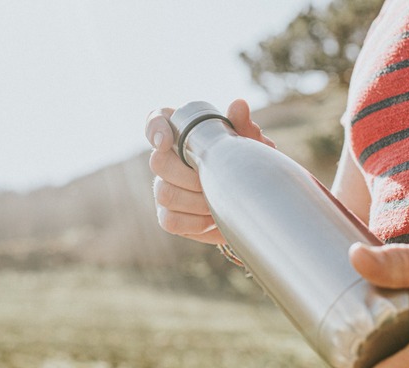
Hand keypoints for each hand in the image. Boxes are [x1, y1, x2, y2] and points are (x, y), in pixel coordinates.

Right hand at [145, 99, 274, 243]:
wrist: (253, 200)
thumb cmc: (246, 164)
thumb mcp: (249, 146)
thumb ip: (242, 126)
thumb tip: (238, 105)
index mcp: (182, 133)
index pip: (156, 122)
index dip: (155, 129)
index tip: (166, 142)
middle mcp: (167, 159)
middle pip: (157, 163)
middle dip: (188, 175)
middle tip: (215, 181)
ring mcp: (164, 188)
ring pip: (164, 193)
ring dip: (196, 200)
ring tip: (220, 202)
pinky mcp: (169, 216)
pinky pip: (170, 220)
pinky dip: (195, 222)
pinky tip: (213, 219)